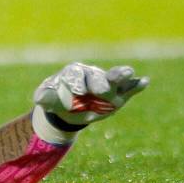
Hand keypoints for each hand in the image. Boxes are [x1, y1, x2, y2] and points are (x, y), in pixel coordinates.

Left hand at [33, 62, 148, 127]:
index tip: (78, 92)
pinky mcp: (119, 95)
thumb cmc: (58, 100)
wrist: (70, 110)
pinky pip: (129, 89)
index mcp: (73, 74)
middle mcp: (91, 75)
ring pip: (114, 78)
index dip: (77, 82)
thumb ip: (44, 98)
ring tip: (128, 72)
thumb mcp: (48, 100)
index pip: (76, 75)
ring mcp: (107, 84)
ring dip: (120, 75)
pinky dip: (136, 85)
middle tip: (100, 91)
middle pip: (96, 76)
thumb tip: (39, 99)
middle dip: (99, 83)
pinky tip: (144, 81)